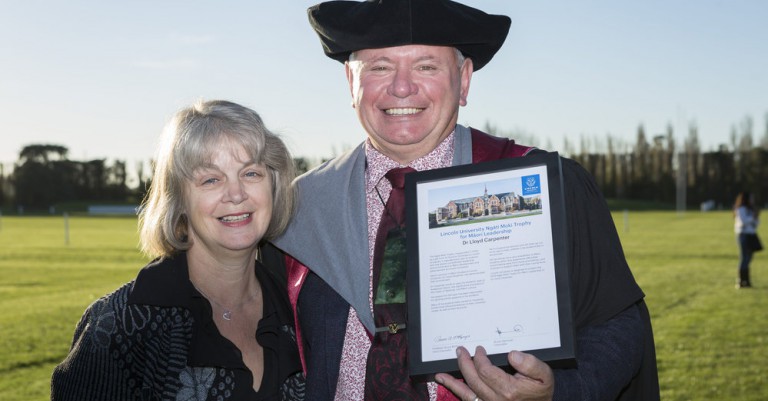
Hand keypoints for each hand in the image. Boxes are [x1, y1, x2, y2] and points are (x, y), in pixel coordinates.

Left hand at [435, 346, 553, 400]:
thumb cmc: (541, 391)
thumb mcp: (544, 375)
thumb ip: (531, 363)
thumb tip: (512, 354)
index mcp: (509, 390)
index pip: (485, 370)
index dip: (479, 358)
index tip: (479, 350)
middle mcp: (496, 399)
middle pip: (473, 379)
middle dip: (464, 363)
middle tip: (460, 351)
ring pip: (467, 392)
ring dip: (453, 380)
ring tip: (442, 371)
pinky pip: (468, 399)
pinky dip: (455, 390)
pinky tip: (444, 381)